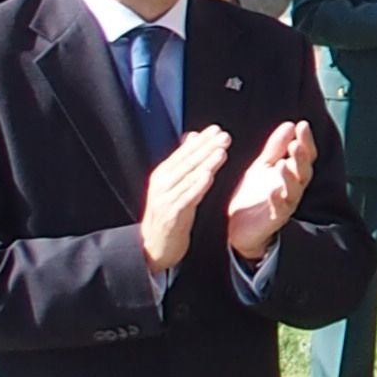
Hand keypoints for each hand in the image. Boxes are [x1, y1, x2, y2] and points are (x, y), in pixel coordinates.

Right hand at [139, 125, 233, 273]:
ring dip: (205, 163)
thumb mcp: (172, 185)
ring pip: (189, 177)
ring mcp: (166, 199)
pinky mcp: (172, 214)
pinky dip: (197, 186)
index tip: (216, 129)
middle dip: (206, 147)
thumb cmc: (168, 213)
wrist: (152, 247)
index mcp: (163, 174)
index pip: (183, 153)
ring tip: (221, 151)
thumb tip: (192, 136)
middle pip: (187, 162)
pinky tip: (209, 176)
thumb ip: (183, 162)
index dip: (200, 141)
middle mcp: (162, 184)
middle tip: (223, 136)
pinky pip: (187, 198)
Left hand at [224, 120, 317, 262]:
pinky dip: (278, 199)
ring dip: (290, 177)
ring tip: (284, 164)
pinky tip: (273, 190)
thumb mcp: (263, 166)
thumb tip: (290, 124)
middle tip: (296, 144)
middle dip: (301, 157)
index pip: (305, 154)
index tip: (302, 124)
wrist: (238, 226)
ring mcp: (286, 203)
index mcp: (292, 173)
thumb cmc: (253, 194)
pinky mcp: (274, 218)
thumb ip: (276, 148)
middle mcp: (293, 188)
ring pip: (295, 189)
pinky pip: (280, 209)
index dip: (306, 140)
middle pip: (304, 170)